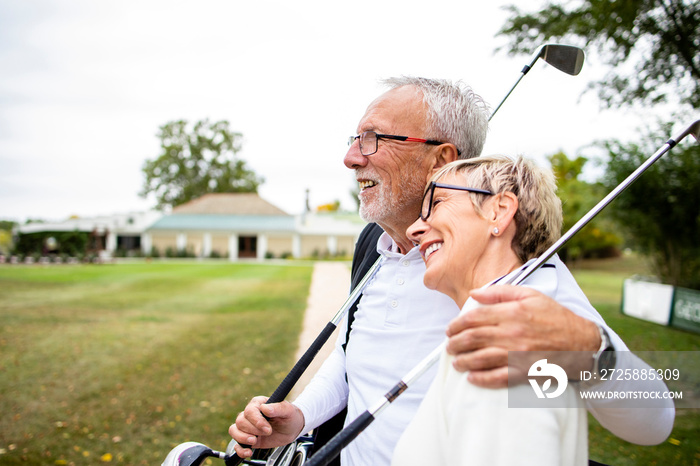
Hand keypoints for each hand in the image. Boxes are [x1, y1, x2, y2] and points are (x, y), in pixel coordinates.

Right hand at [228, 396, 304, 457]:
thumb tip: (265, 408)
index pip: (250, 411)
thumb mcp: (288, 410)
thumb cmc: (290, 416)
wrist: (293, 428)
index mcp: (258, 404)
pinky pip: (236, 443)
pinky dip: (240, 449)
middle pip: (240, 421)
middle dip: (253, 430)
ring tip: (254, 441)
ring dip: (243, 438)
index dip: (257, 421)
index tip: (267, 429)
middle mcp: (250, 414)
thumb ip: (278, 408)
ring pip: (234, 430)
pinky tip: (249, 451)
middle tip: (267, 433)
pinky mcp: (248, 438)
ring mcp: (248, 427)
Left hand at [445, 285, 600, 387]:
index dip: (457, 324)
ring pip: (480, 359)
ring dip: (463, 361)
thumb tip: (475, 293)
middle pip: (473, 338)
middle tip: (449, 345)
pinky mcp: (525, 372)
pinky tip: (472, 378)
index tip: (451, 328)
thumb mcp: (531, 295)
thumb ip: (500, 292)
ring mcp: (518, 354)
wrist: (582, 342)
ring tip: (456, 361)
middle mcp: (513, 333)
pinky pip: (497, 378)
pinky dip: (481, 379)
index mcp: (512, 312)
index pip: (474, 318)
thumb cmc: (556, 317)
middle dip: (455, 343)